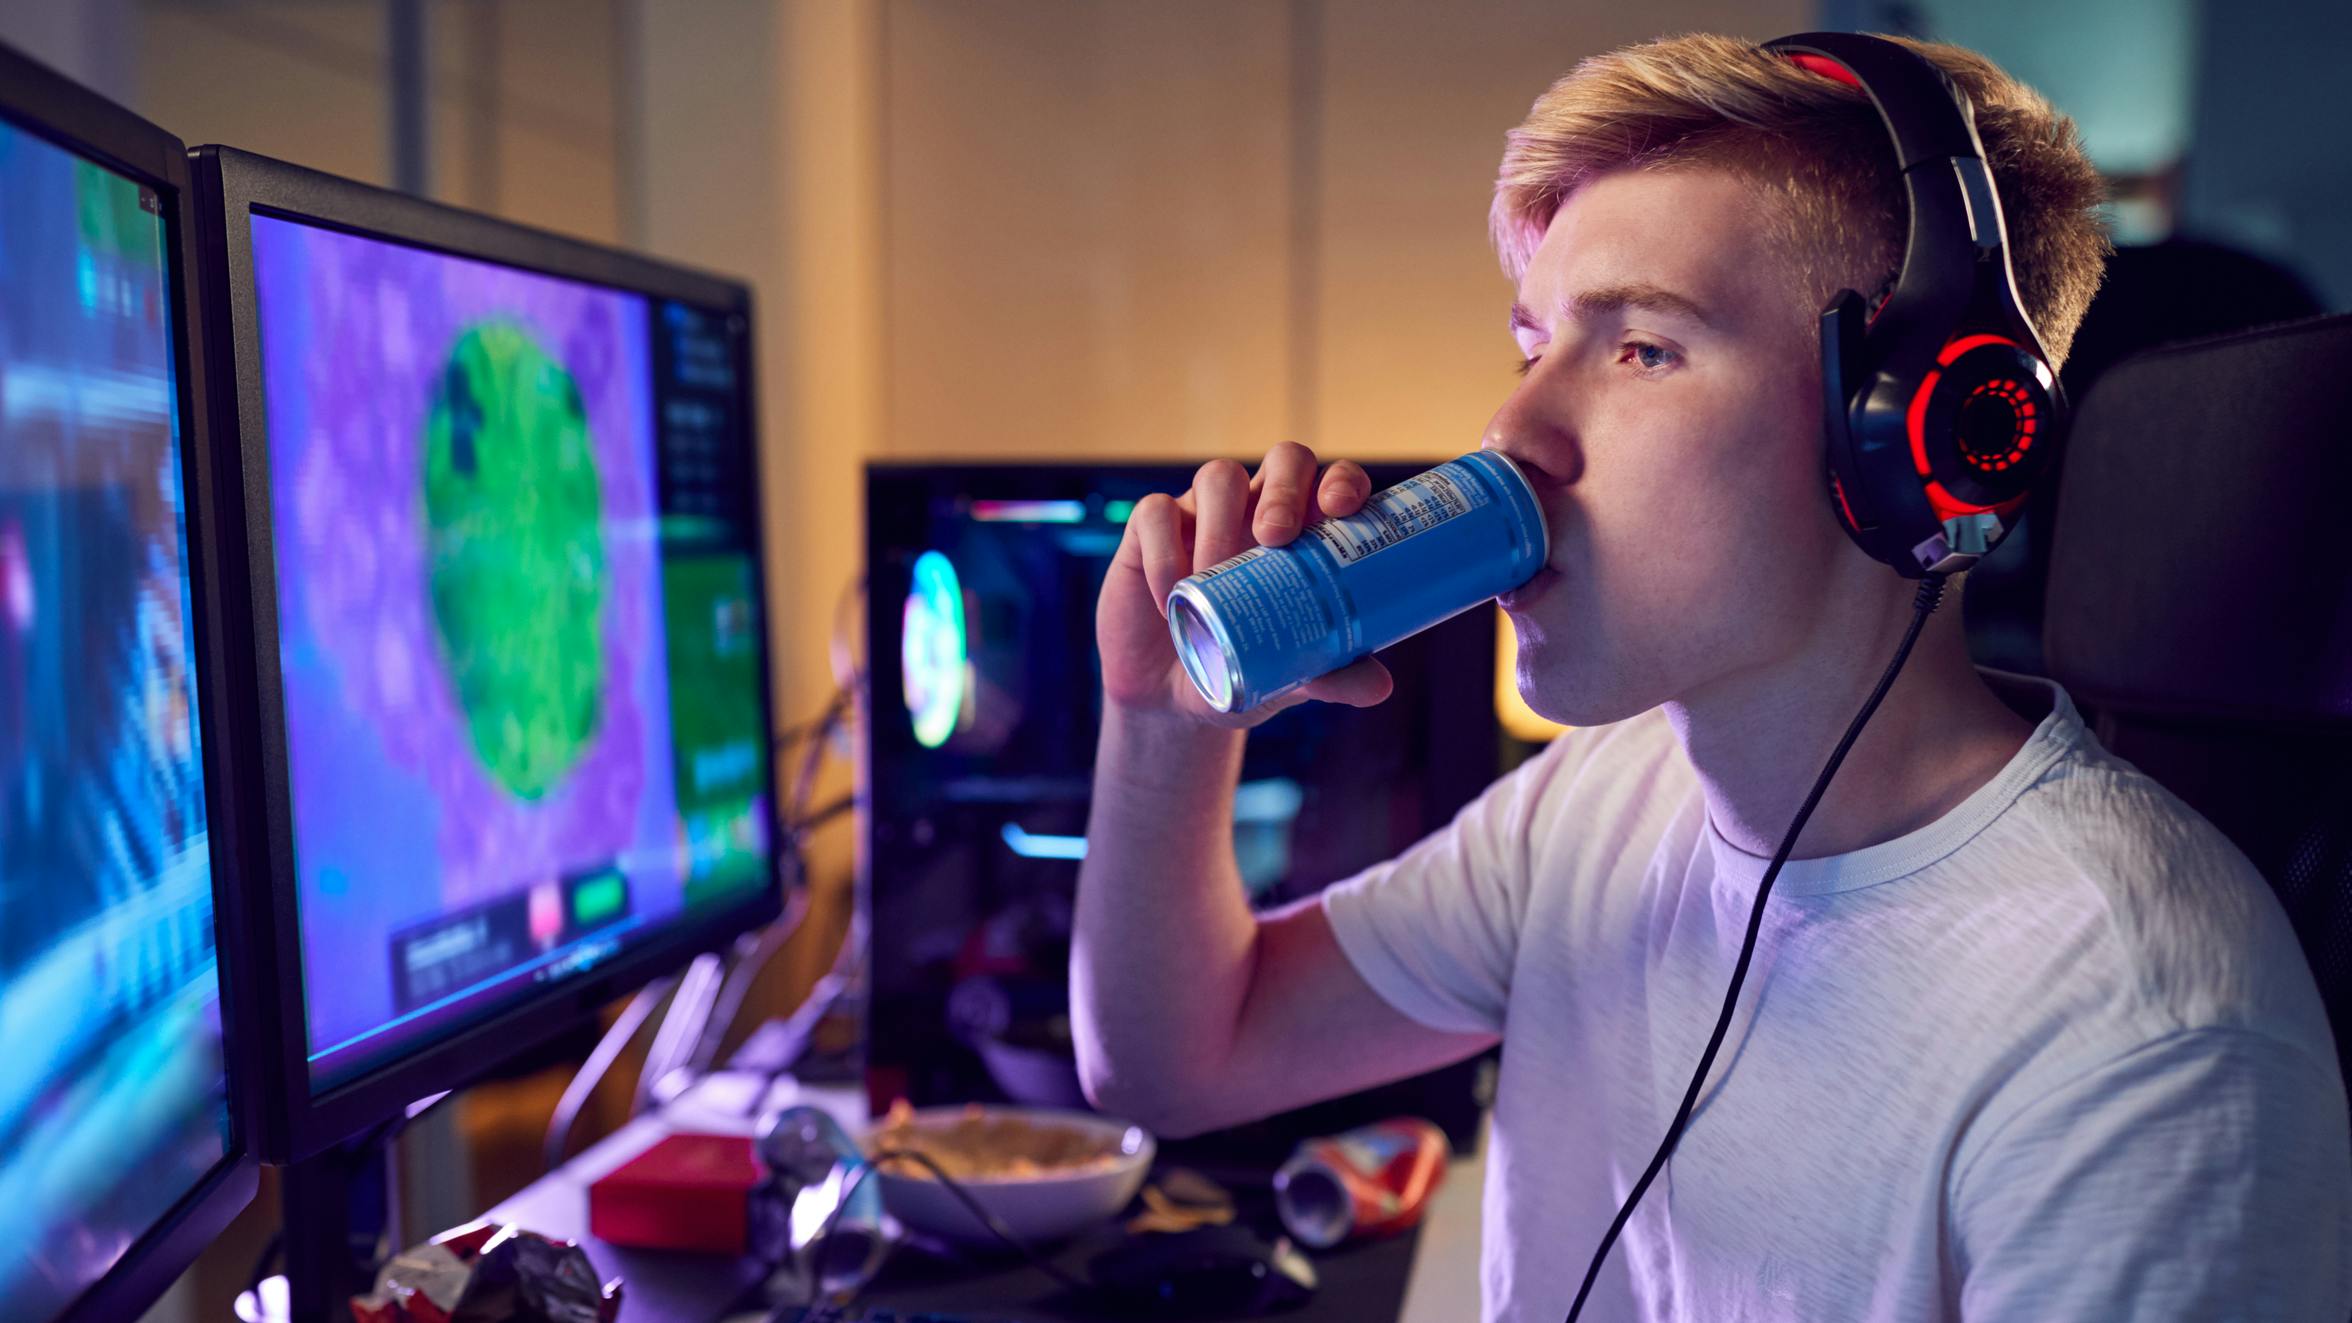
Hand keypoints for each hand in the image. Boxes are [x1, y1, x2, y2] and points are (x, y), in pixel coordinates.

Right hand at [1097, 442, 1396, 727]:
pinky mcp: (1150, 530)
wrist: (1170, 702)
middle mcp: (1259, 511)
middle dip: (1284, 489)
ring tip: (1209, 578)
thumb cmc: (1241, 672)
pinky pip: (1155, 513)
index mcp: (1306, 535)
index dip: (1341, 480)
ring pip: (1219, 476)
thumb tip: (1379, 688)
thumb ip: (1333, 678)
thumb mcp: (1290, 680)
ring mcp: (1204, 514)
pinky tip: (1169, 596)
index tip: (1340, 509)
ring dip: (1219, 524)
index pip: (1334, 482)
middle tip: (1274, 538)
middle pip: (1285, 459)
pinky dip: (1163, 552)